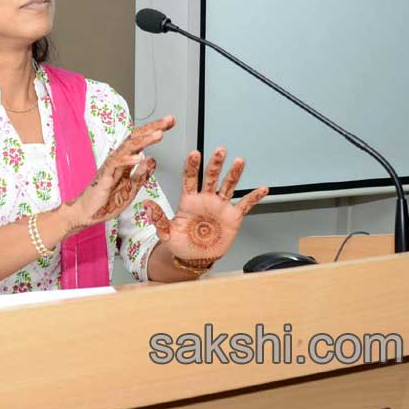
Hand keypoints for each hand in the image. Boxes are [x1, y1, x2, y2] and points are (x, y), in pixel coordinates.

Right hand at [60, 116, 174, 234]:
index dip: (155, 130)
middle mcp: (119, 159)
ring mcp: (111, 165)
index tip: (171, 122)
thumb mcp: (131, 187)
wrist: (88, 213)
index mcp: (126, 161)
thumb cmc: (107, 200)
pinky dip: (128, 159)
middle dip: (153, 128)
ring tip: (159, 135)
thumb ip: (142, 174)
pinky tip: (140, 157)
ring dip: (144, 140)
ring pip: (128, 147)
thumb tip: (152, 160)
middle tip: (169, 120)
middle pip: (136, 138)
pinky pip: (116, 164)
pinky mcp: (104, 175)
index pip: (142, 141)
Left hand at [142, 147, 267, 265]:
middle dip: (215, 163)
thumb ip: (158, 219)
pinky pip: (245, 205)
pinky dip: (254, 197)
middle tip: (219, 150)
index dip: (192, 166)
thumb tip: (146, 205)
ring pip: (228, 186)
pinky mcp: (233, 217)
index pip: (190, 178)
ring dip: (234, 174)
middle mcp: (205, 199)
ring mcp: (220, 206)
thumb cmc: (181, 244)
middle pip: (210, 177)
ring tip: (239, 161)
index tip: (194, 153)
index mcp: (188, 200)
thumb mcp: (166, 233)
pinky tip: (262, 189)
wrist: (196, 258)